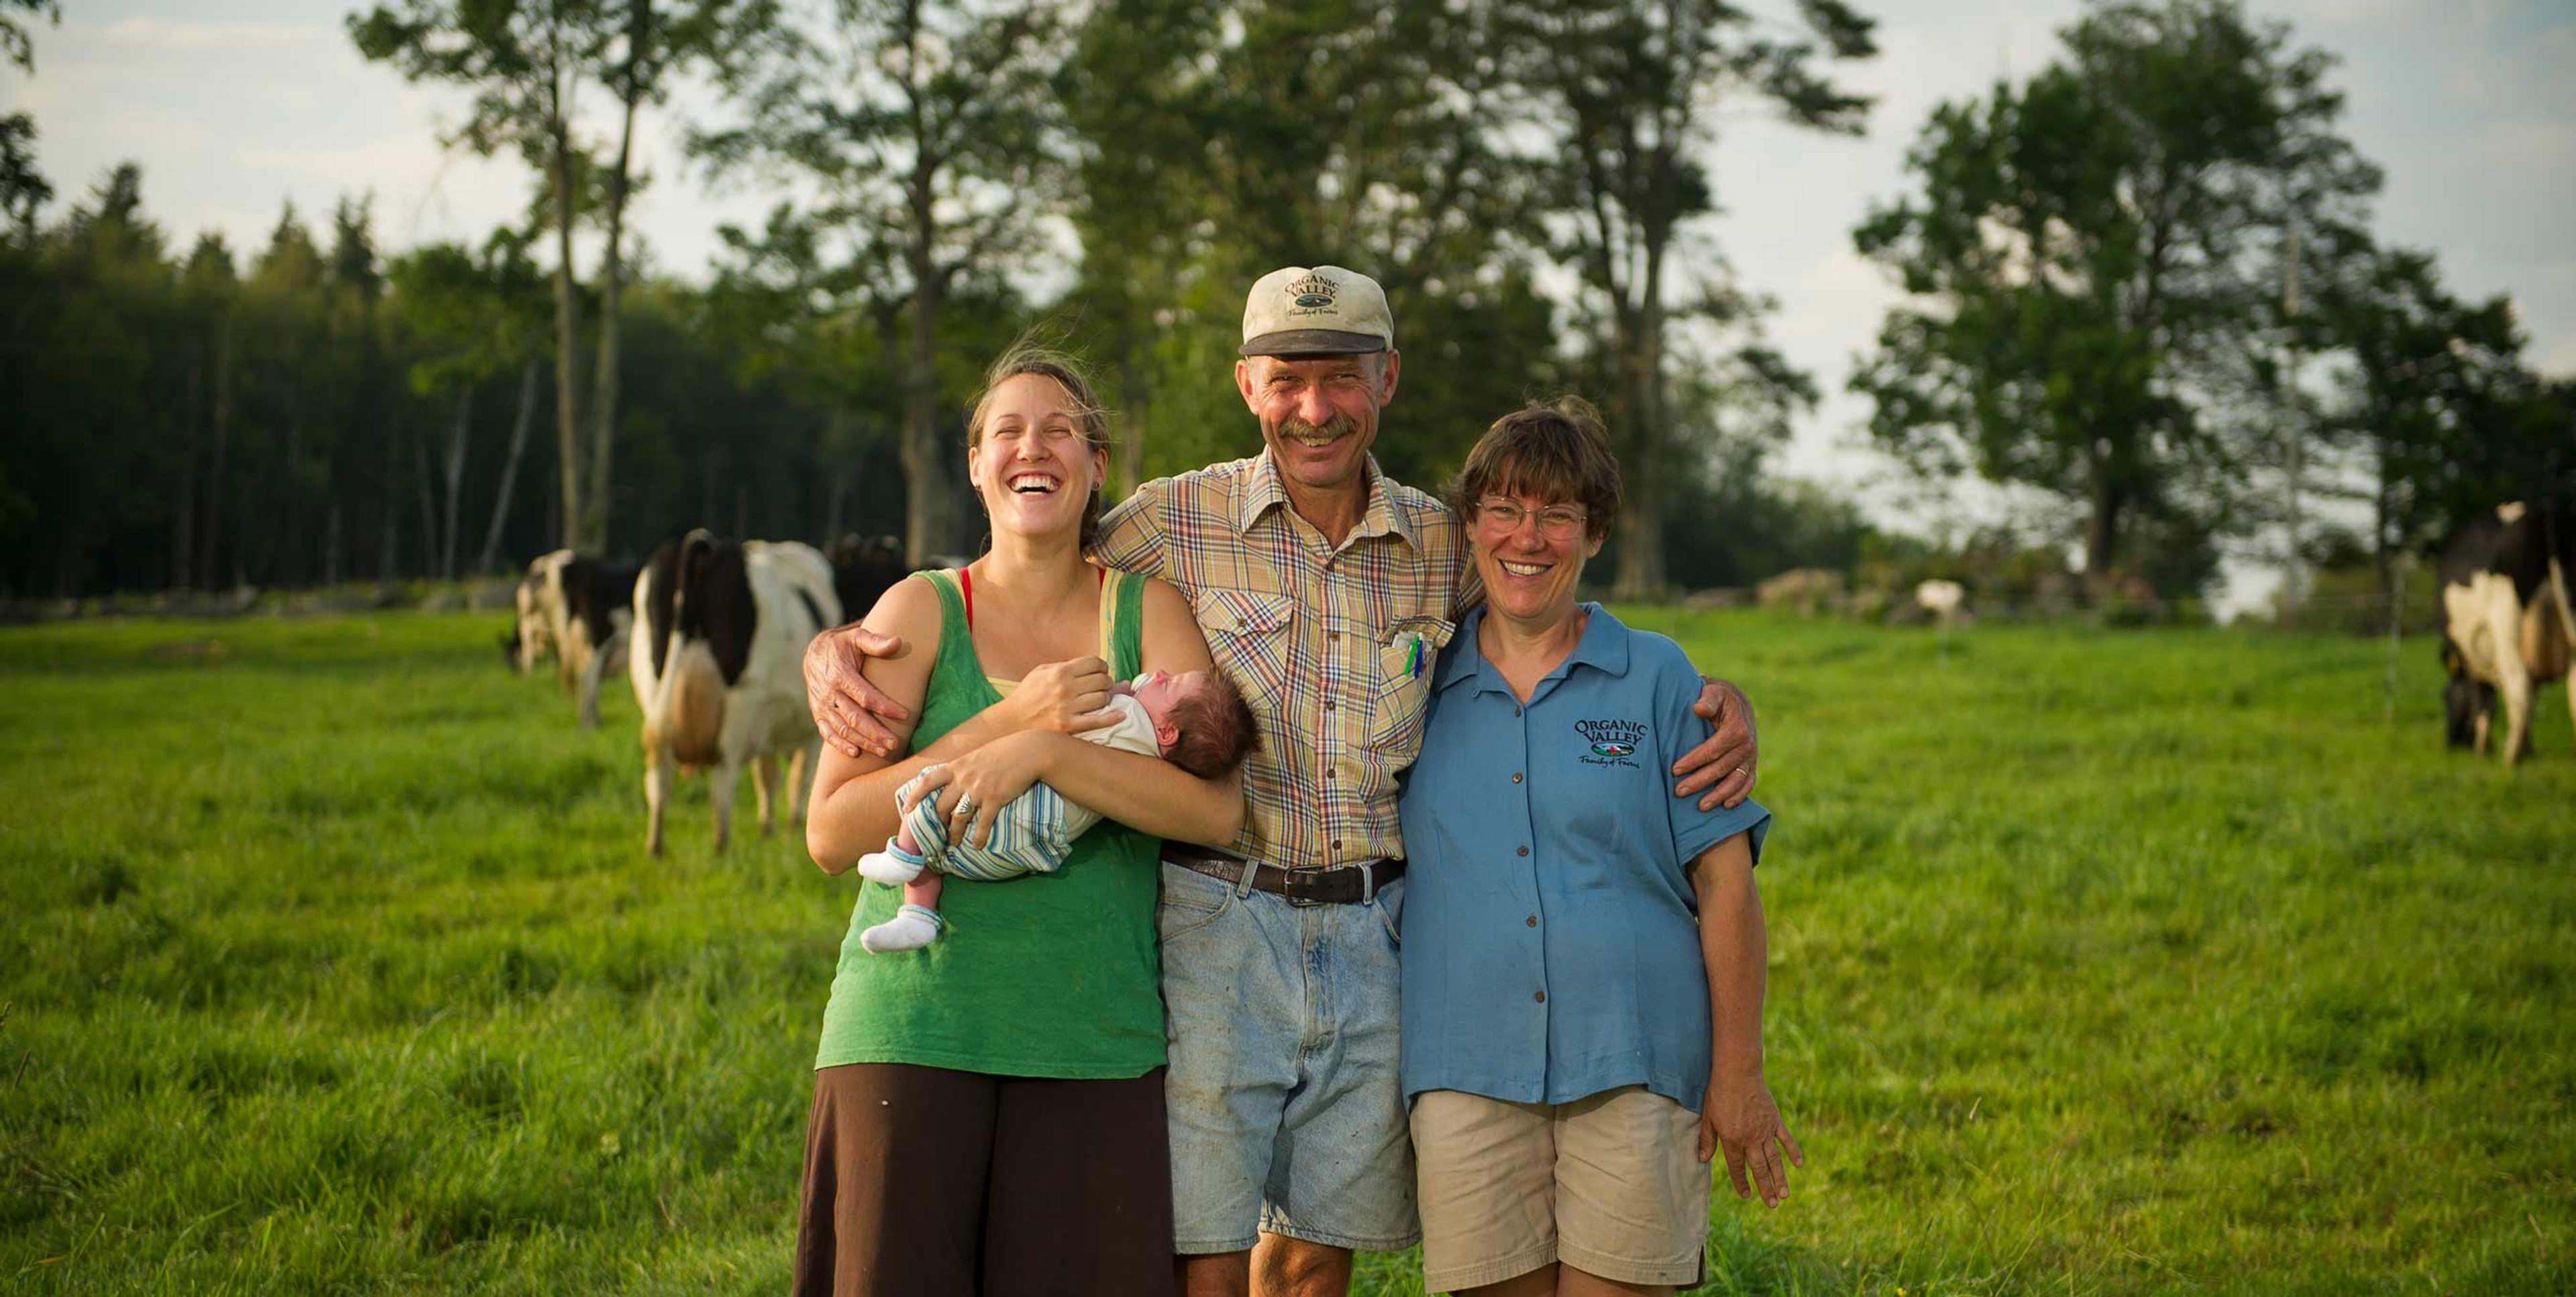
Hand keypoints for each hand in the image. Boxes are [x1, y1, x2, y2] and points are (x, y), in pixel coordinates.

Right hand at [804, 624, 912, 758]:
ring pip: (843, 729)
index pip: (865, 696)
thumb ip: (876, 641)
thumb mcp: (856, 637)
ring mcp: (822, 706)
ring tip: (884, 752)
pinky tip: (856, 753)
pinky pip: (828, 733)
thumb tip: (898, 641)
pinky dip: (840, 744)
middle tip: (895, 744)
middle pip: (855, 718)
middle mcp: (829, 693)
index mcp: (839, 675)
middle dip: (876, 733)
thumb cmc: (843, 645)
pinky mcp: (818, 714)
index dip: (885, 707)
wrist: (814, 653)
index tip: (905, 715)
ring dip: (863, 742)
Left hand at [898, 731, 1054, 848]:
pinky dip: (979, 836)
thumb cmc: (1005, 752)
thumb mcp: (977, 755)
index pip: (928, 781)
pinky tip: (977, 845)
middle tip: (938, 833)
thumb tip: (955, 779)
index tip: (907, 809)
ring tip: (954, 843)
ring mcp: (978, 789)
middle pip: (941, 806)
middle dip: (938, 822)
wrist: (1029, 751)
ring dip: (955, 834)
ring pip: (959, 817)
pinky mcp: (995, 798)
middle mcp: (964, 778)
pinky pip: (983, 823)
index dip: (915, 796)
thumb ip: (964, 767)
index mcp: (957, 766)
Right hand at [1005, 657, 1123, 735]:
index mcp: (1060, 672)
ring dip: (1105, 698)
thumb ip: (1065, 666)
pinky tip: (1121, 715)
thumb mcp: (1041, 672)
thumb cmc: (1027, 695)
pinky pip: (1098, 721)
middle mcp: (1065, 688)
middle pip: (1102, 680)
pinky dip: (1113, 718)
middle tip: (1102, 686)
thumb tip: (1089, 666)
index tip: (1100, 671)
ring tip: (1100, 699)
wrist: (1011, 722)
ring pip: (1103, 698)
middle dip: (1105, 681)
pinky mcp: (1068, 726)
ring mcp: (1067, 708)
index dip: (1101, 666)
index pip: (1094, 663)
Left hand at [1674, 676, 1756, 809]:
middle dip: (1699, 782)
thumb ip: (1707, 698)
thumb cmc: (1719, 696)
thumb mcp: (1713, 690)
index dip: (1693, 761)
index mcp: (1736, 729)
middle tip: (1678, 791)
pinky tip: (1725, 806)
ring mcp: (1751, 757)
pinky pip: (1748, 783)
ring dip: (1718, 795)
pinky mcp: (1752, 764)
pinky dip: (1739, 796)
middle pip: (1721, 769)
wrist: (1738, 701)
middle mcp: (1747, 745)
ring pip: (1735, 781)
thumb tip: (1698, 708)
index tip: (1675, 769)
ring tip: (1701, 806)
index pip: (1712, 750)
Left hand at [1699, 1073, 1801, 1207]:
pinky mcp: (1775, 1120)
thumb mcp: (1708, 1118)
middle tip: (1772, 1204)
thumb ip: (1707, 1140)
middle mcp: (1751, 1139)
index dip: (1740, 1182)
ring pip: (1774, 1159)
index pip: (1737, 1167)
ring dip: (1779, 1178)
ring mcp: (1765, 1130)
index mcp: (1733, 1140)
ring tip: (1785, 1195)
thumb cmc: (1719, 1094)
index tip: (1745, 1195)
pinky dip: (1793, 1152)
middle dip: (1765, 1188)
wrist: (1738, 1073)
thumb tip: (1702, 1160)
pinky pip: (1786, 1139)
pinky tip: (1799, 1165)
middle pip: (1759, 1169)